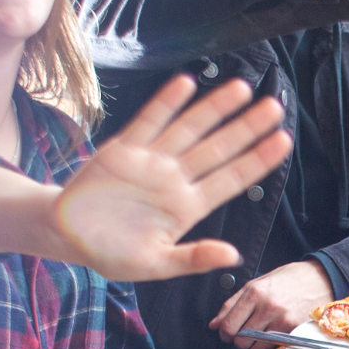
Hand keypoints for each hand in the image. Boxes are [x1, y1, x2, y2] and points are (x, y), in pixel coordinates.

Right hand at [54, 76, 292, 281]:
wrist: (65, 235)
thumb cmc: (111, 252)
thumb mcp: (153, 265)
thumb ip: (192, 258)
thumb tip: (234, 255)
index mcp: (187, 207)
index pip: (231, 179)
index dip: (258, 160)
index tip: (283, 141)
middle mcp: (174, 179)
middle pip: (218, 148)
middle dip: (246, 127)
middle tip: (275, 106)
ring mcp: (151, 161)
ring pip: (189, 129)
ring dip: (214, 108)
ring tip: (242, 88)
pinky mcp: (123, 150)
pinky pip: (149, 121)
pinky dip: (166, 103)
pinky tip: (187, 83)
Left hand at [211, 260, 335, 348]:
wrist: (322, 277)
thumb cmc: (290, 278)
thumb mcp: (258, 282)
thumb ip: (233, 303)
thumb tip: (214, 324)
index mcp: (255, 292)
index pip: (228, 325)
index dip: (224, 332)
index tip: (229, 331)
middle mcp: (267, 307)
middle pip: (240, 340)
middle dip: (239, 339)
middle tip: (246, 332)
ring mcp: (282, 320)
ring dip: (254, 346)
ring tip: (262, 333)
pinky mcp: (294, 330)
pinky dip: (269, 347)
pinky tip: (274, 334)